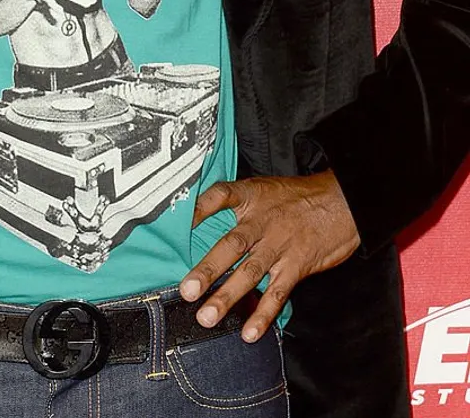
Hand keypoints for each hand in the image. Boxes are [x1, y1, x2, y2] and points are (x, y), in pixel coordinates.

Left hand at [180, 171, 360, 340]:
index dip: (198, 207)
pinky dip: (263, 313)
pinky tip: (249, 331)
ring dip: (228, 296)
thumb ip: (235, 201)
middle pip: (232, 244)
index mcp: (251, 196)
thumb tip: (198, 214)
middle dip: (208, 269)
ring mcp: (280, 245)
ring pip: (251, 272)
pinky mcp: (297, 265)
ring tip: (207, 317)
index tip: (179, 223)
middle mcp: (262, 222)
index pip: (220, 195)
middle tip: (187, 290)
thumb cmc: (297, 197)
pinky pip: (277, 292)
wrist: (342, 202)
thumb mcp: (263, 188)